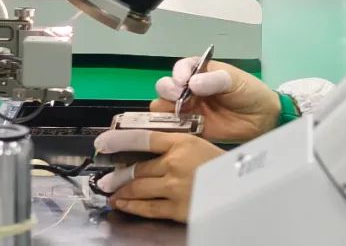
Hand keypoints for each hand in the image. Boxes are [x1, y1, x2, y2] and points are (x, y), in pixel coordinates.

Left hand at [93, 130, 223, 222]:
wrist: (242, 189)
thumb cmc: (224, 166)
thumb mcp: (200, 145)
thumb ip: (176, 146)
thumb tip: (150, 151)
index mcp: (182, 142)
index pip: (143, 138)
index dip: (119, 140)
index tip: (104, 142)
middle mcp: (174, 163)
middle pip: (137, 168)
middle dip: (117, 175)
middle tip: (104, 178)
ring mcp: (173, 187)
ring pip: (138, 188)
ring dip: (121, 191)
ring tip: (110, 192)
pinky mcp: (176, 208)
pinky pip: (147, 207)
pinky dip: (132, 206)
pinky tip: (123, 205)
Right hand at [150, 58, 280, 143]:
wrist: (263, 120)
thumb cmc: (250, 93)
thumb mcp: (236, 81)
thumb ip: (216, 80)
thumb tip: (192, 83)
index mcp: (201, 72)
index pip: (182, 68)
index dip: (179, 73)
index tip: (182, 81)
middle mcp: (190, 89)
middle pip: (167, 87)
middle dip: (168, 91)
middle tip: (177, 98)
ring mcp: (189, 109)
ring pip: (164, 107)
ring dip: (164, 110)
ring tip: (177, 115)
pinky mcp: (191, 129)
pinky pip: (172, 128)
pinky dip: (169, 128)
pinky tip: (176, 129)